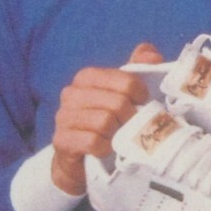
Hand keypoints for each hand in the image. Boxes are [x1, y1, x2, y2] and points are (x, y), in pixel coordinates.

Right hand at [49, 42, 162, 195]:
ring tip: (117, 137)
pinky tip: (105, 148)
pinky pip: (93, 142)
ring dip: (117, 134)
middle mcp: (71, 93)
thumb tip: (150, 53)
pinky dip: (105, 148)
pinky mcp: (61, 140)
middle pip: (118, 103)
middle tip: (130, 126)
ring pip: (105, 122)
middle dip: (130, 118)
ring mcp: (63, 117)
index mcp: (87, 77)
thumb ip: (138, 69)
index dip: (141, 95)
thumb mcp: (124, 93)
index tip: (142, 104)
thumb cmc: (107, 121)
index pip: (127, 81)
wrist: (81, 158)